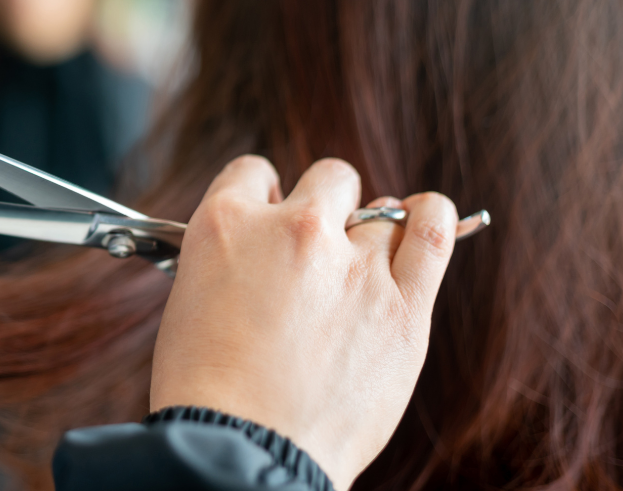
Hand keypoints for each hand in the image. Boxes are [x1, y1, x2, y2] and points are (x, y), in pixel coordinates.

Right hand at [150, 156, 458, 489]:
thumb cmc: (207, 390)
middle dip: (323, 209)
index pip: (254, 174)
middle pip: (328, 181)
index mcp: (227, 225)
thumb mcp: (190, 299)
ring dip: (373, 228)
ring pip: (381, 210)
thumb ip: (233, 260)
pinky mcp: (402, 307)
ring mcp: (353, 265)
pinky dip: (431, 219)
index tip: (272, 220)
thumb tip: (266, 249)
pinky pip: (432, 233)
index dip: (265, 197)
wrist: (241, 450)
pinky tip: (424, 221)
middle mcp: (294, 230)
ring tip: (367, 258)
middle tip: (315, 253)